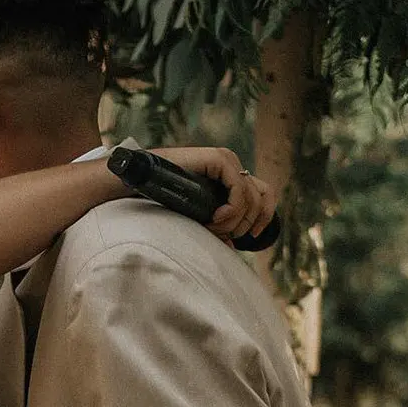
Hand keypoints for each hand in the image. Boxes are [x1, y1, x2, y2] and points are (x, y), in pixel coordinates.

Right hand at [151, 146, 275, 245]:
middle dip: (246, 223)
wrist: (143, 184)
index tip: (249, 238)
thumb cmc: (166, 200)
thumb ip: (218, 228)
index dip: (264, 218)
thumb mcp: (199, 217)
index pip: (264, 194)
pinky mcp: (219, 160)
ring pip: (251, 197)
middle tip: (224, 236)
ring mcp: (226, 160)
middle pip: (262, 197)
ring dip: (235, 220)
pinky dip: (232, 209)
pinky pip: (239, 190)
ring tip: (213, 227)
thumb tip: (233, 247)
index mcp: (231, 176)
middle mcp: (232, 166)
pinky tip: (216, 217)